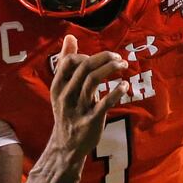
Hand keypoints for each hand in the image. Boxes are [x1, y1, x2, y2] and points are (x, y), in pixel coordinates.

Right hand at [49, 35, 128, 159]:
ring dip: (111, 69)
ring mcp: (78, 108)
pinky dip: (116, 92)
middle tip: (118, 58)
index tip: (101, 60)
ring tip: (123, 65)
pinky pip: (105, 103)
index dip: (88, 56)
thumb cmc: (67, 111)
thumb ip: (65, 62)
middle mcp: (66, 95)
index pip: (70, 61)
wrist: (66, 146)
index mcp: (58, 86)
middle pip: (85, 67)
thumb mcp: (61, 88)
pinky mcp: (91, 121)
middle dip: (104, 58)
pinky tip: (124, 86)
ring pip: (93, 81)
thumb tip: (70, 37)